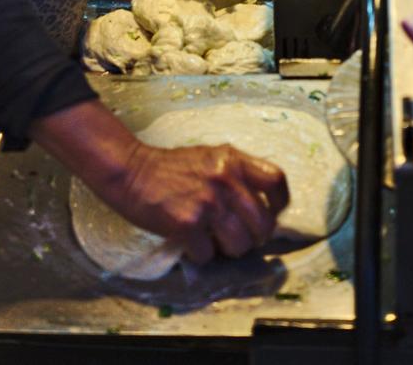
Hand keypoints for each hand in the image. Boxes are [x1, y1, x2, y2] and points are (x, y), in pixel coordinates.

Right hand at [30, 102, 288, 267]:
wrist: (133, 172)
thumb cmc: (172, 167)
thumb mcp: (211, 157)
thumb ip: (237, 174)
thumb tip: (261, 204)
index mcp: (234, 159)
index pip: (276, 181)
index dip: (279, 203)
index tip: (271, 213)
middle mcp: (225, 179)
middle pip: (263, 223)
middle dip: (255, 238)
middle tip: (241, 237)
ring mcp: (208, 203)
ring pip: (240, 245)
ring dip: (229, 250)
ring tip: (214, 241)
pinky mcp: (187, 224)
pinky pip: (208, 254)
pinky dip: (201, 254)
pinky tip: (191, 242)